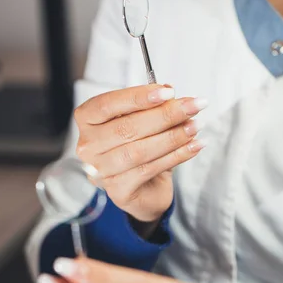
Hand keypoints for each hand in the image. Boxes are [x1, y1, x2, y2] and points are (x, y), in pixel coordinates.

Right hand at [74, 84, 206, 223]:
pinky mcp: (117, 190)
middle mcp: (88, 145)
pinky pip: (149, 170)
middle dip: (165, 115)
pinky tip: (193, 146)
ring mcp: (100, 170)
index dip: (138, 97)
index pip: (108, 104)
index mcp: (88, 120)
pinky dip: (176, 156)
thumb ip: (154, 106)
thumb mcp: (144, 120)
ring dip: (172, 137)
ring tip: (194, 127)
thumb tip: (172, 94)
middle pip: (126, 127)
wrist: (144, 187)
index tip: (168, 92)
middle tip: (192, 106)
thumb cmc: (138, 146)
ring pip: (139, 151)